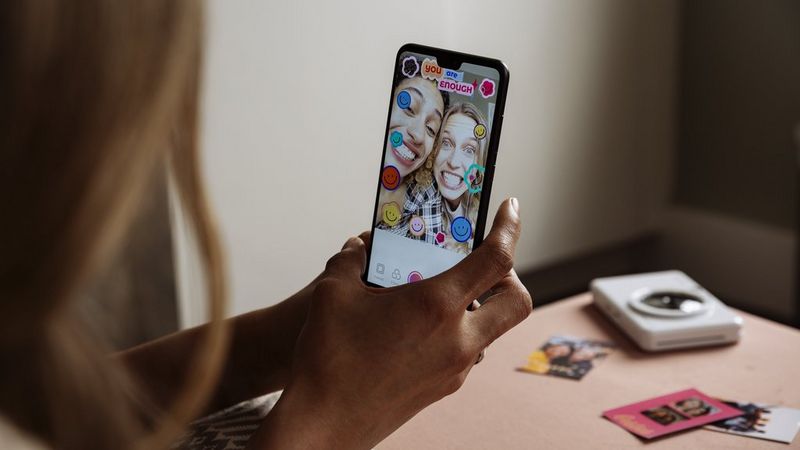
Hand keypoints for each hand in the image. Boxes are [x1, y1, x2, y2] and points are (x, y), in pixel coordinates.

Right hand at [251, 198, 531, 448]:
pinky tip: (419, 327)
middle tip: (484, 262)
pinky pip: (468, 352)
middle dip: (511, 276)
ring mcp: (455, 368)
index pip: (497, 259)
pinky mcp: (444, 388)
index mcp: (436, 305)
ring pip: (493, 330)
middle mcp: (458, 339)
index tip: (509, 208)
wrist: (323, 423)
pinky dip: (458, 331)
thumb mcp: (332, 291)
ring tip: (443, 294)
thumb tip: (360, 249)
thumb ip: (352, 259)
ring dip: (481, 306)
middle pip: (517, 301)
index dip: (509, 228)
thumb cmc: (327, 357)